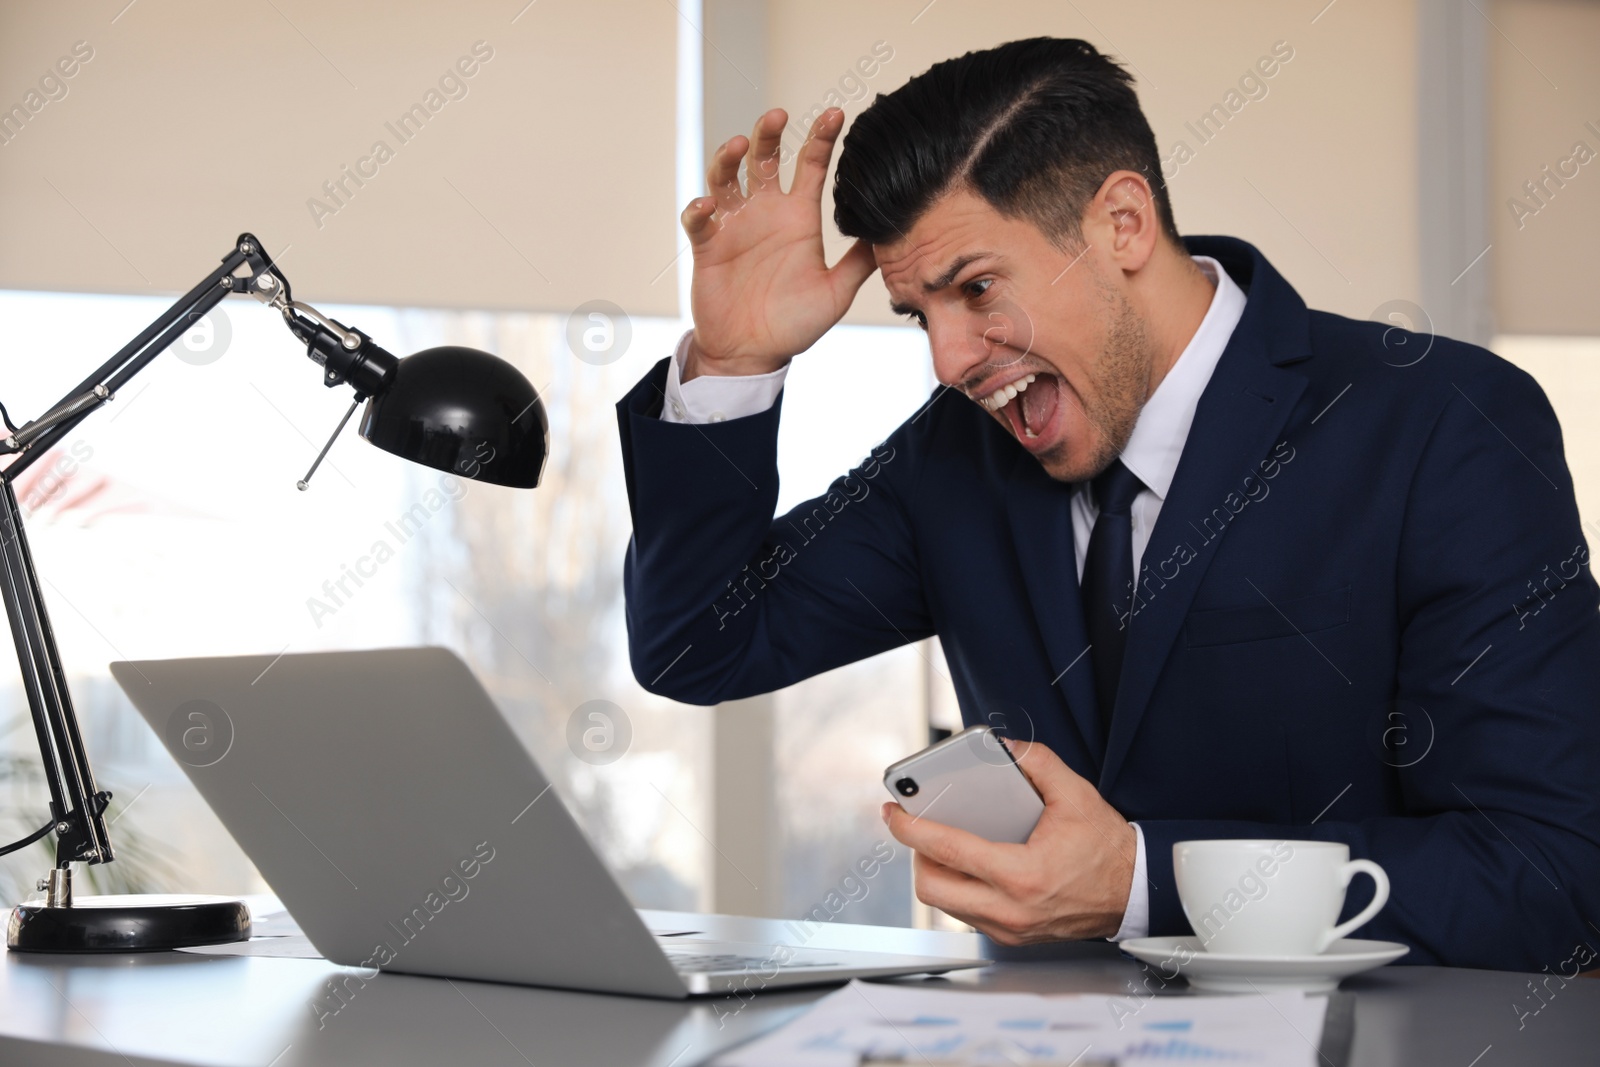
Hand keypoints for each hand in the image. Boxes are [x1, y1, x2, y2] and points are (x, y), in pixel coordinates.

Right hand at [680, 107, 876, 379]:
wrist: (753, 354)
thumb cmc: (794, 324)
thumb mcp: (836, 293)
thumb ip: (858, 263)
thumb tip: (889, 235)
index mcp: (798, 218)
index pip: (810, 166)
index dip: (821, 138)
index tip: (835, 114)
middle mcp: (765, 213)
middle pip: (763, 159)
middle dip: (768, 133)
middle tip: (777, 115)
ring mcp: (734, 227)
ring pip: (725, 178)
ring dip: (728, 159)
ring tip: (739, 146)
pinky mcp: (708, 246)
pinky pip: (698, 220)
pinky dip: (699, 210)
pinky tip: (708, 206)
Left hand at [881, 740, 1136, 943]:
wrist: (1135, 892)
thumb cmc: (1107, 849)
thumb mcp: (1076, 794)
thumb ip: (1037, 762)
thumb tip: (1003, 746)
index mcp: (1022, 875)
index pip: (948, 851)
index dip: (912, 829)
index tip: (893, 812)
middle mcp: (1011, 910)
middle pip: (932, 888)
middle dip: (916, 855)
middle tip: (919, 828)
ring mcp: (1010, 929)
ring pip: (946, 905)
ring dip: (936, 873)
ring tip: (941, 843)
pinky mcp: (1013, 937)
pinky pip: (966, 914)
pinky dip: (958, 888)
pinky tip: (968, 864)